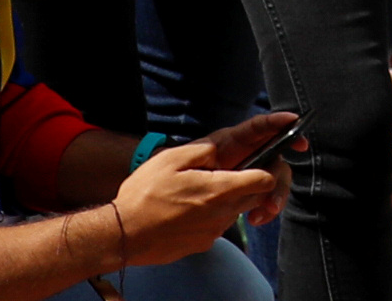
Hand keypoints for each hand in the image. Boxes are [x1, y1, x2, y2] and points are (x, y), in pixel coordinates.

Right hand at [113, 139, 287, 263]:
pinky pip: (219, 225)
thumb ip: (205, 150)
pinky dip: (213, 214)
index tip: (257, 158)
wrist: (125, 235)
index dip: (266, 166)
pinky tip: (190, 208)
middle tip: (229, 170)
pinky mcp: (204, 244)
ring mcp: (214, 232)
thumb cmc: (145, 194)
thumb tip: (225, 147)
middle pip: (256, 196)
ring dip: (229, 198)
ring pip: (237, 211)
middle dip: (251, 182)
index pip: (266, 180)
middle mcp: (223, 214)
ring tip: (202, 188)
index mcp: (219, 190)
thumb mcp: (172, 159)